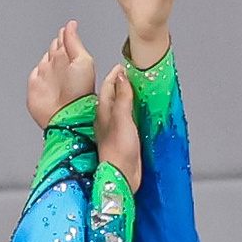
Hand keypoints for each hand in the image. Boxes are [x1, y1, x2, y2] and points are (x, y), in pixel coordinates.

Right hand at [25, 22, 95, 127]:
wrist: (64, 115)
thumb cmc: (79, 93)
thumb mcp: (82, 61)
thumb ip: (74, 42)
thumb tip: (71, 25)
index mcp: (73, 59)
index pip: (67, 42)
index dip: (66, 35)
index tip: (68, 27)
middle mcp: (60, 67)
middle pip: (56, 48)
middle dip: (58, 42)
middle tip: (61, 34)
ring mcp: (48, 76)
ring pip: (47, 59)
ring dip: (49, 53)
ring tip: (55, 47)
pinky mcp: (36, 85)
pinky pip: (35, 72)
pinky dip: (38, 68)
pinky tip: (42, 66)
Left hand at [92, 64, 141, 192]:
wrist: (121, 176)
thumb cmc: (118, 150)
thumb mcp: (122, 119)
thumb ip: (122, 97)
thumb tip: (122, 75)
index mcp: (103, 111)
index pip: (108, 86)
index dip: (115, 74)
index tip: (124, 64)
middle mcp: (106, 118)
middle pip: (112, 94)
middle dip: (120, 82)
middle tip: (131, 73)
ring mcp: (113, 128)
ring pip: (118, 106)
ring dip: (125, 95)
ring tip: (136, 88)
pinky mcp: (122, 138)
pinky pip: (125, 117)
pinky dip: (131, 109)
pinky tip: (138, 111)